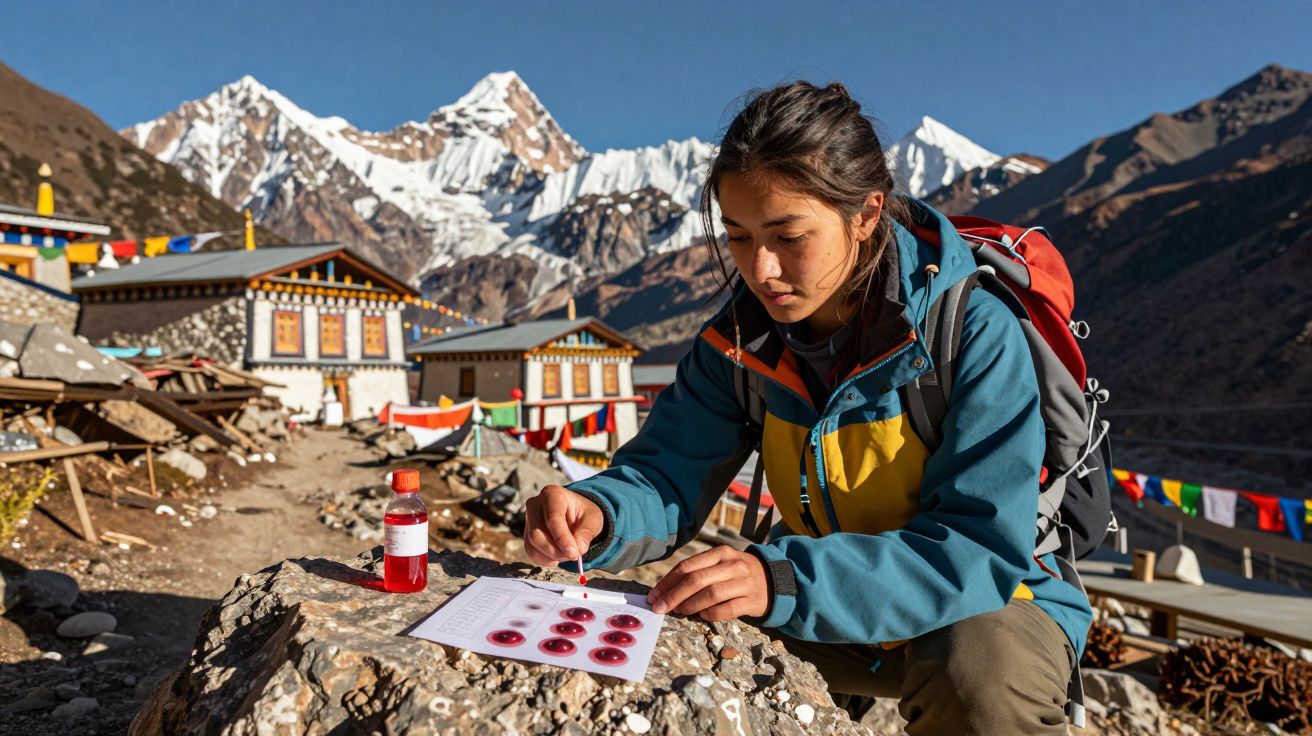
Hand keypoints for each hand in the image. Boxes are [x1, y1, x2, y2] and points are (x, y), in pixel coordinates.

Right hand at [522, 485, 603, 565]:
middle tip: (574, 556)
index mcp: (552, 494)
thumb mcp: (593, 518)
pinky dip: (547, 559)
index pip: (552, 518)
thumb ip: (586, 533)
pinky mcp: (526, 534)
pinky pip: (532, 552)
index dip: (562, 538)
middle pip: (537, 534)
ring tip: (569, 553)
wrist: (574, 514)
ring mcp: (528, 520)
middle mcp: (535, 505)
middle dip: (556, 551)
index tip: (573, 553)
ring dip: (552, 556)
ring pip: (532, 545)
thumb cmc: (583, 513)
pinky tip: (559, 555)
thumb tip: (579, 550)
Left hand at [646, 545, 768, 620]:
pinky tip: (702, 616)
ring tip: (679, 611)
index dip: (667, 582)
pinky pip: (727, 610)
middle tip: (659, 608)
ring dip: (690, 605)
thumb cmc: (738, 574)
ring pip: (711, 594)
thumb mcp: (721, 564)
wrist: (775, 581)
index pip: (688, 566)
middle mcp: (733, 565)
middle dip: (673, 595)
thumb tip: (666, 589)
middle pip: (697, 580)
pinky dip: (710, 614)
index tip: (654, 595)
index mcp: (721, 553)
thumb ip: (698, 571)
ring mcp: (744, 583)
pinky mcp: (752, 601)